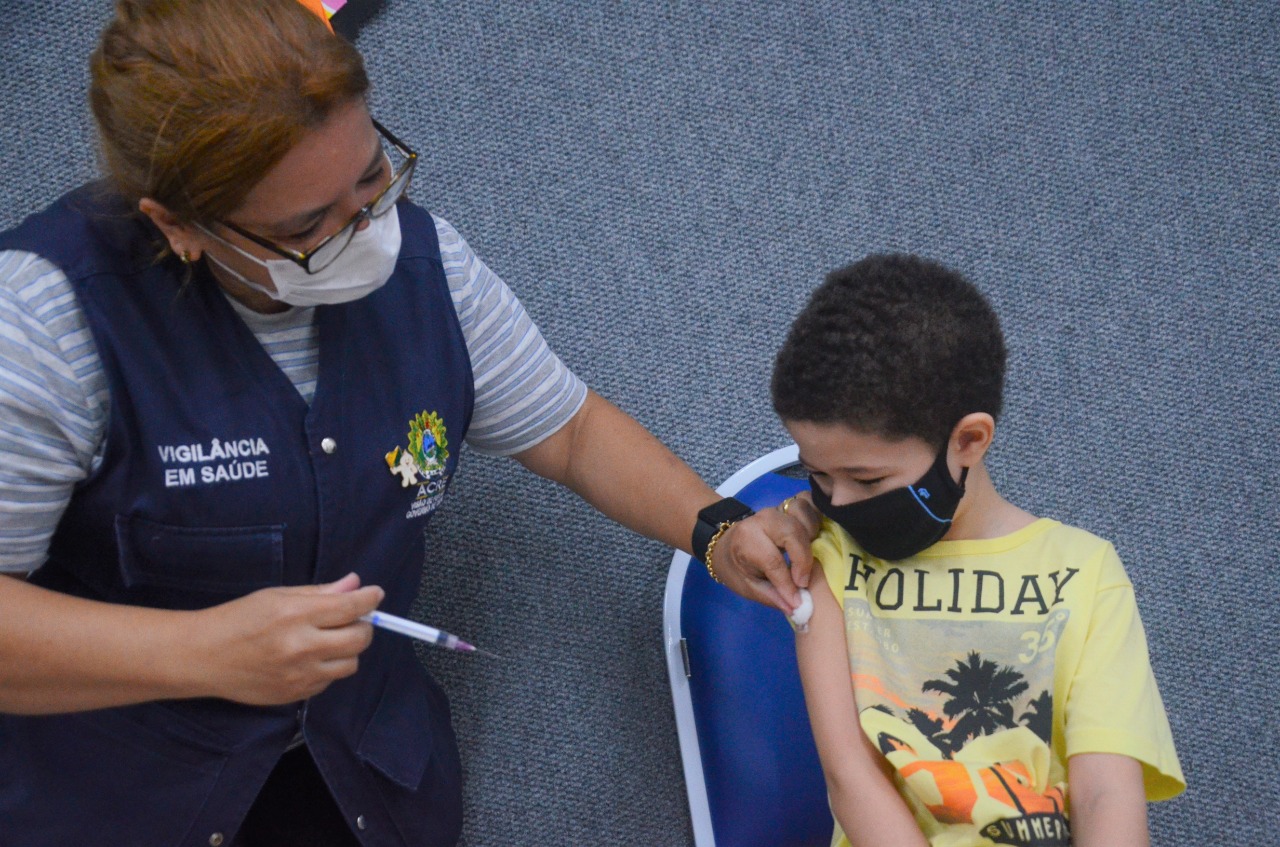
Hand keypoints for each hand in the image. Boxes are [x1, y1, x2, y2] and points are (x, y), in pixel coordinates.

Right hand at [190, 573, 382, 704]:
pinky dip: (329, 667)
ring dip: (348, 649)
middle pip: (358, 639)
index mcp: (295, 616)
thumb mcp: (276, 596)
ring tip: (330, 639)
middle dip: (363, 625)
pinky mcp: (295, 695)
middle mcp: (301, 647)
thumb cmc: (238, 619)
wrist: (203, 658)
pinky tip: (311, 657)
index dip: (369, 599)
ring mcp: (299, 675)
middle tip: (353, 618)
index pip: (350, 608)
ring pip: (350, 664)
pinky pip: (329, 680)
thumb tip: (354, 584)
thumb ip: (319, 592)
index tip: (375, 594)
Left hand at [711, 493, 821, 612]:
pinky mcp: (788, 506)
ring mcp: (777, 509)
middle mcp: (763, 520)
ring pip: (803, 514)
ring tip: (808, 555)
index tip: (796, 600)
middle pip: (793, 533)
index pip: (772, 560)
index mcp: (747, 540)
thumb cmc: (737, 568)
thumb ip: (772, 596)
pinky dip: (815, 517)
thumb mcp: (747, 587)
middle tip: (802, 581)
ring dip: (811, 534)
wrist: (726, 544)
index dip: (787, 582)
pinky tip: (814, 536)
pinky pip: (807, 503)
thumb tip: (797, 607)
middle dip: (803, 559)